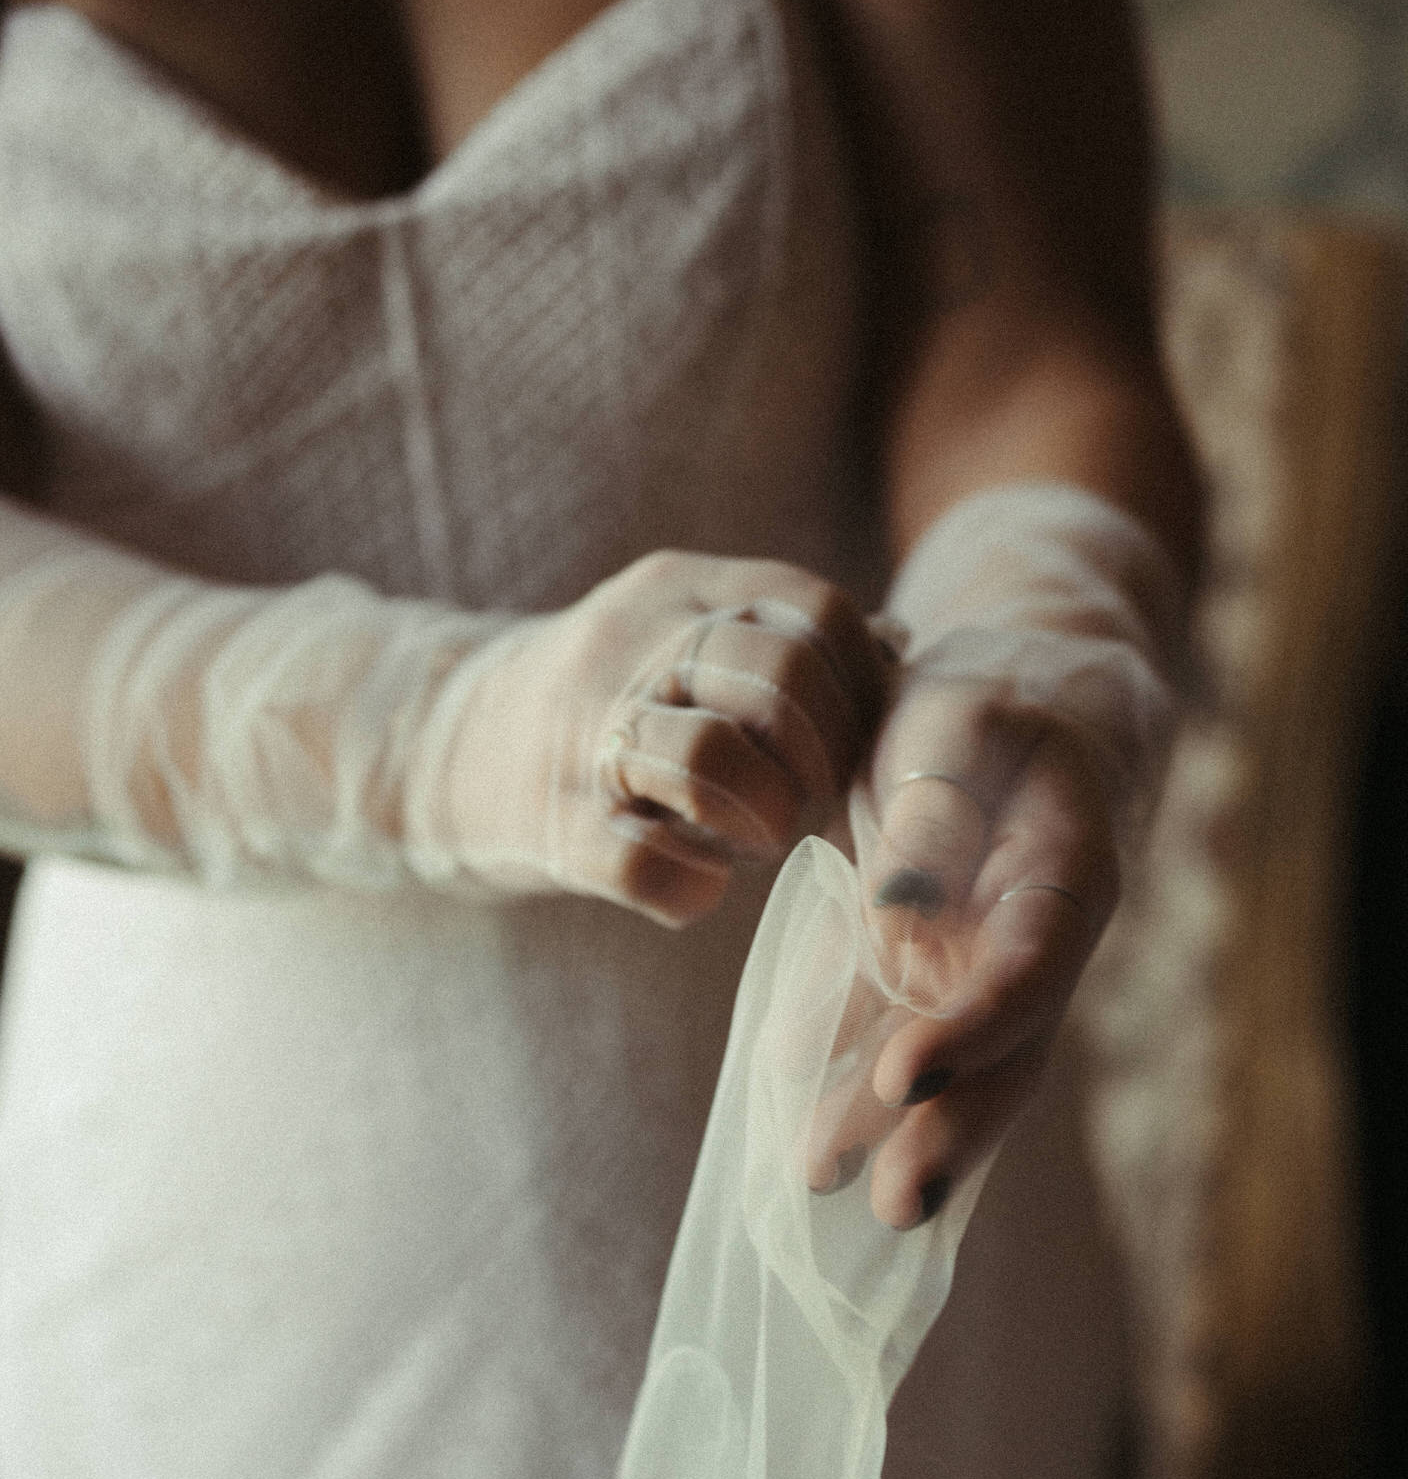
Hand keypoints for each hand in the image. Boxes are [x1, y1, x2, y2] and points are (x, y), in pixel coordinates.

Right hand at [421, 551, 888, 923]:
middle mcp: (637, 647)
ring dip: (764, 819)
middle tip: (806, 799)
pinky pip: (642, 866)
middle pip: (777, 676)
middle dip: (820, 758)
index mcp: (683, 590)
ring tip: (756, 839)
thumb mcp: (687, 634)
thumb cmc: (609, 699)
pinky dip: (692, 888)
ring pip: (709, 760)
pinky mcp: (553, 828)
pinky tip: (698, 883)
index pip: (815, 611)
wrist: (440, 740)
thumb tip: (898, 647)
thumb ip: (790, 638)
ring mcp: (588, 737)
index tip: (851, 742)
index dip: (861, 686)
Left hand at [814, 660, 1120, 1229]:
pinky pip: (889, 1044)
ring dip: (891, 1131)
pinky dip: (845, 1086)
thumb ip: (933, 820)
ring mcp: (981, 974)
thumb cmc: (989, 709)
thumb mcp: (959, 727)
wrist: (1009, 711)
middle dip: (950, 1132)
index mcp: (1068, 879)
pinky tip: (795, 1135)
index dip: (976, 1030)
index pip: (1033, 971)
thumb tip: (897, 915)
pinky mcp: (926, 981)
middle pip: (1006, 1055)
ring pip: (949, 1069)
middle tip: (893, 1203)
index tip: (904, 1076)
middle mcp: (1032, 949)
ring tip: (821, 1182)